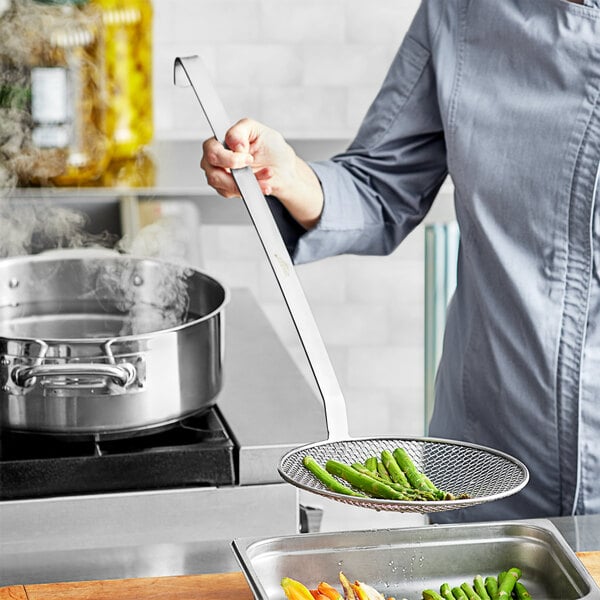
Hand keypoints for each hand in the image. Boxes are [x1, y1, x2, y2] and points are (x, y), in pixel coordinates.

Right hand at [200, 118, 323, 229]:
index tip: (248, 158)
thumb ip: (241, 131)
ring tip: (266, 176)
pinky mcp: (229, 190)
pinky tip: (264, 184)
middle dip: (238, 174)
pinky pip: (235, 194)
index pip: (211, 150)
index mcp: (219, 142)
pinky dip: (253, 190)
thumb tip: (233, 143)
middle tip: (253, 166)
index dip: (229, 158)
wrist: (283, 167)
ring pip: (225, 186)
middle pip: (213, 173)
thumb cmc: (269, 147)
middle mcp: (216, 160)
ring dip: (248, 183)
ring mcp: (221, 177)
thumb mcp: (257, 130)